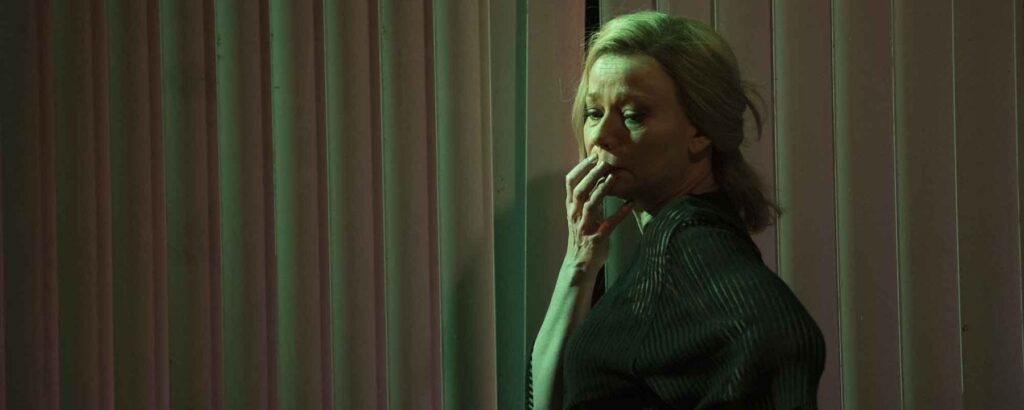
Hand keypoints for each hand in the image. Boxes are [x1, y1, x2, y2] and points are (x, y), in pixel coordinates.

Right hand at [563, 149, 633, 281]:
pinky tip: (630, 204)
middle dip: (591, 175)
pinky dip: (620, 213)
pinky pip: (609, 224)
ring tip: (612, 177)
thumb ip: (587, 199)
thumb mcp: (580, 216)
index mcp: (571, 208)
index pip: (570, 183)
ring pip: (590, 205)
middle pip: (580, 190)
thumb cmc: (582, 236)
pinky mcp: (597, 238)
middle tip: (604, 162)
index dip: (580, 169)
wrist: (580, 264)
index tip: (592, 157)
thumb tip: (598, 179)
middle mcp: (575, 215)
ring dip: (601, 190)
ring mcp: (585, 227)